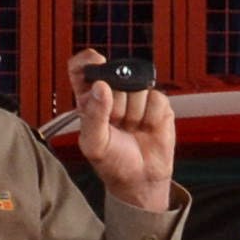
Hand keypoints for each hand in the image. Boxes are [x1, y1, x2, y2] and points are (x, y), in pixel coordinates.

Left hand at [59, 50, 180, 211]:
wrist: (141, 177)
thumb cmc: (112, 161)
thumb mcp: (94, 143)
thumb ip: (93, 114)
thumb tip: (101, 86)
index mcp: (89, 98)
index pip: (82, 68)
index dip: (88, 61)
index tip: (97, 63)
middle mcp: (113, 93)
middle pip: (114, 76)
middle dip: (115, 102)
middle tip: (115, 124)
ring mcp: (136, 97)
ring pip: (136, 88)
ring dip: (134, 114)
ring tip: (131, 129)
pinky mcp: (158, 104)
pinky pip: (156, 98)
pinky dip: (151, 117)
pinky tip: (147, 128)